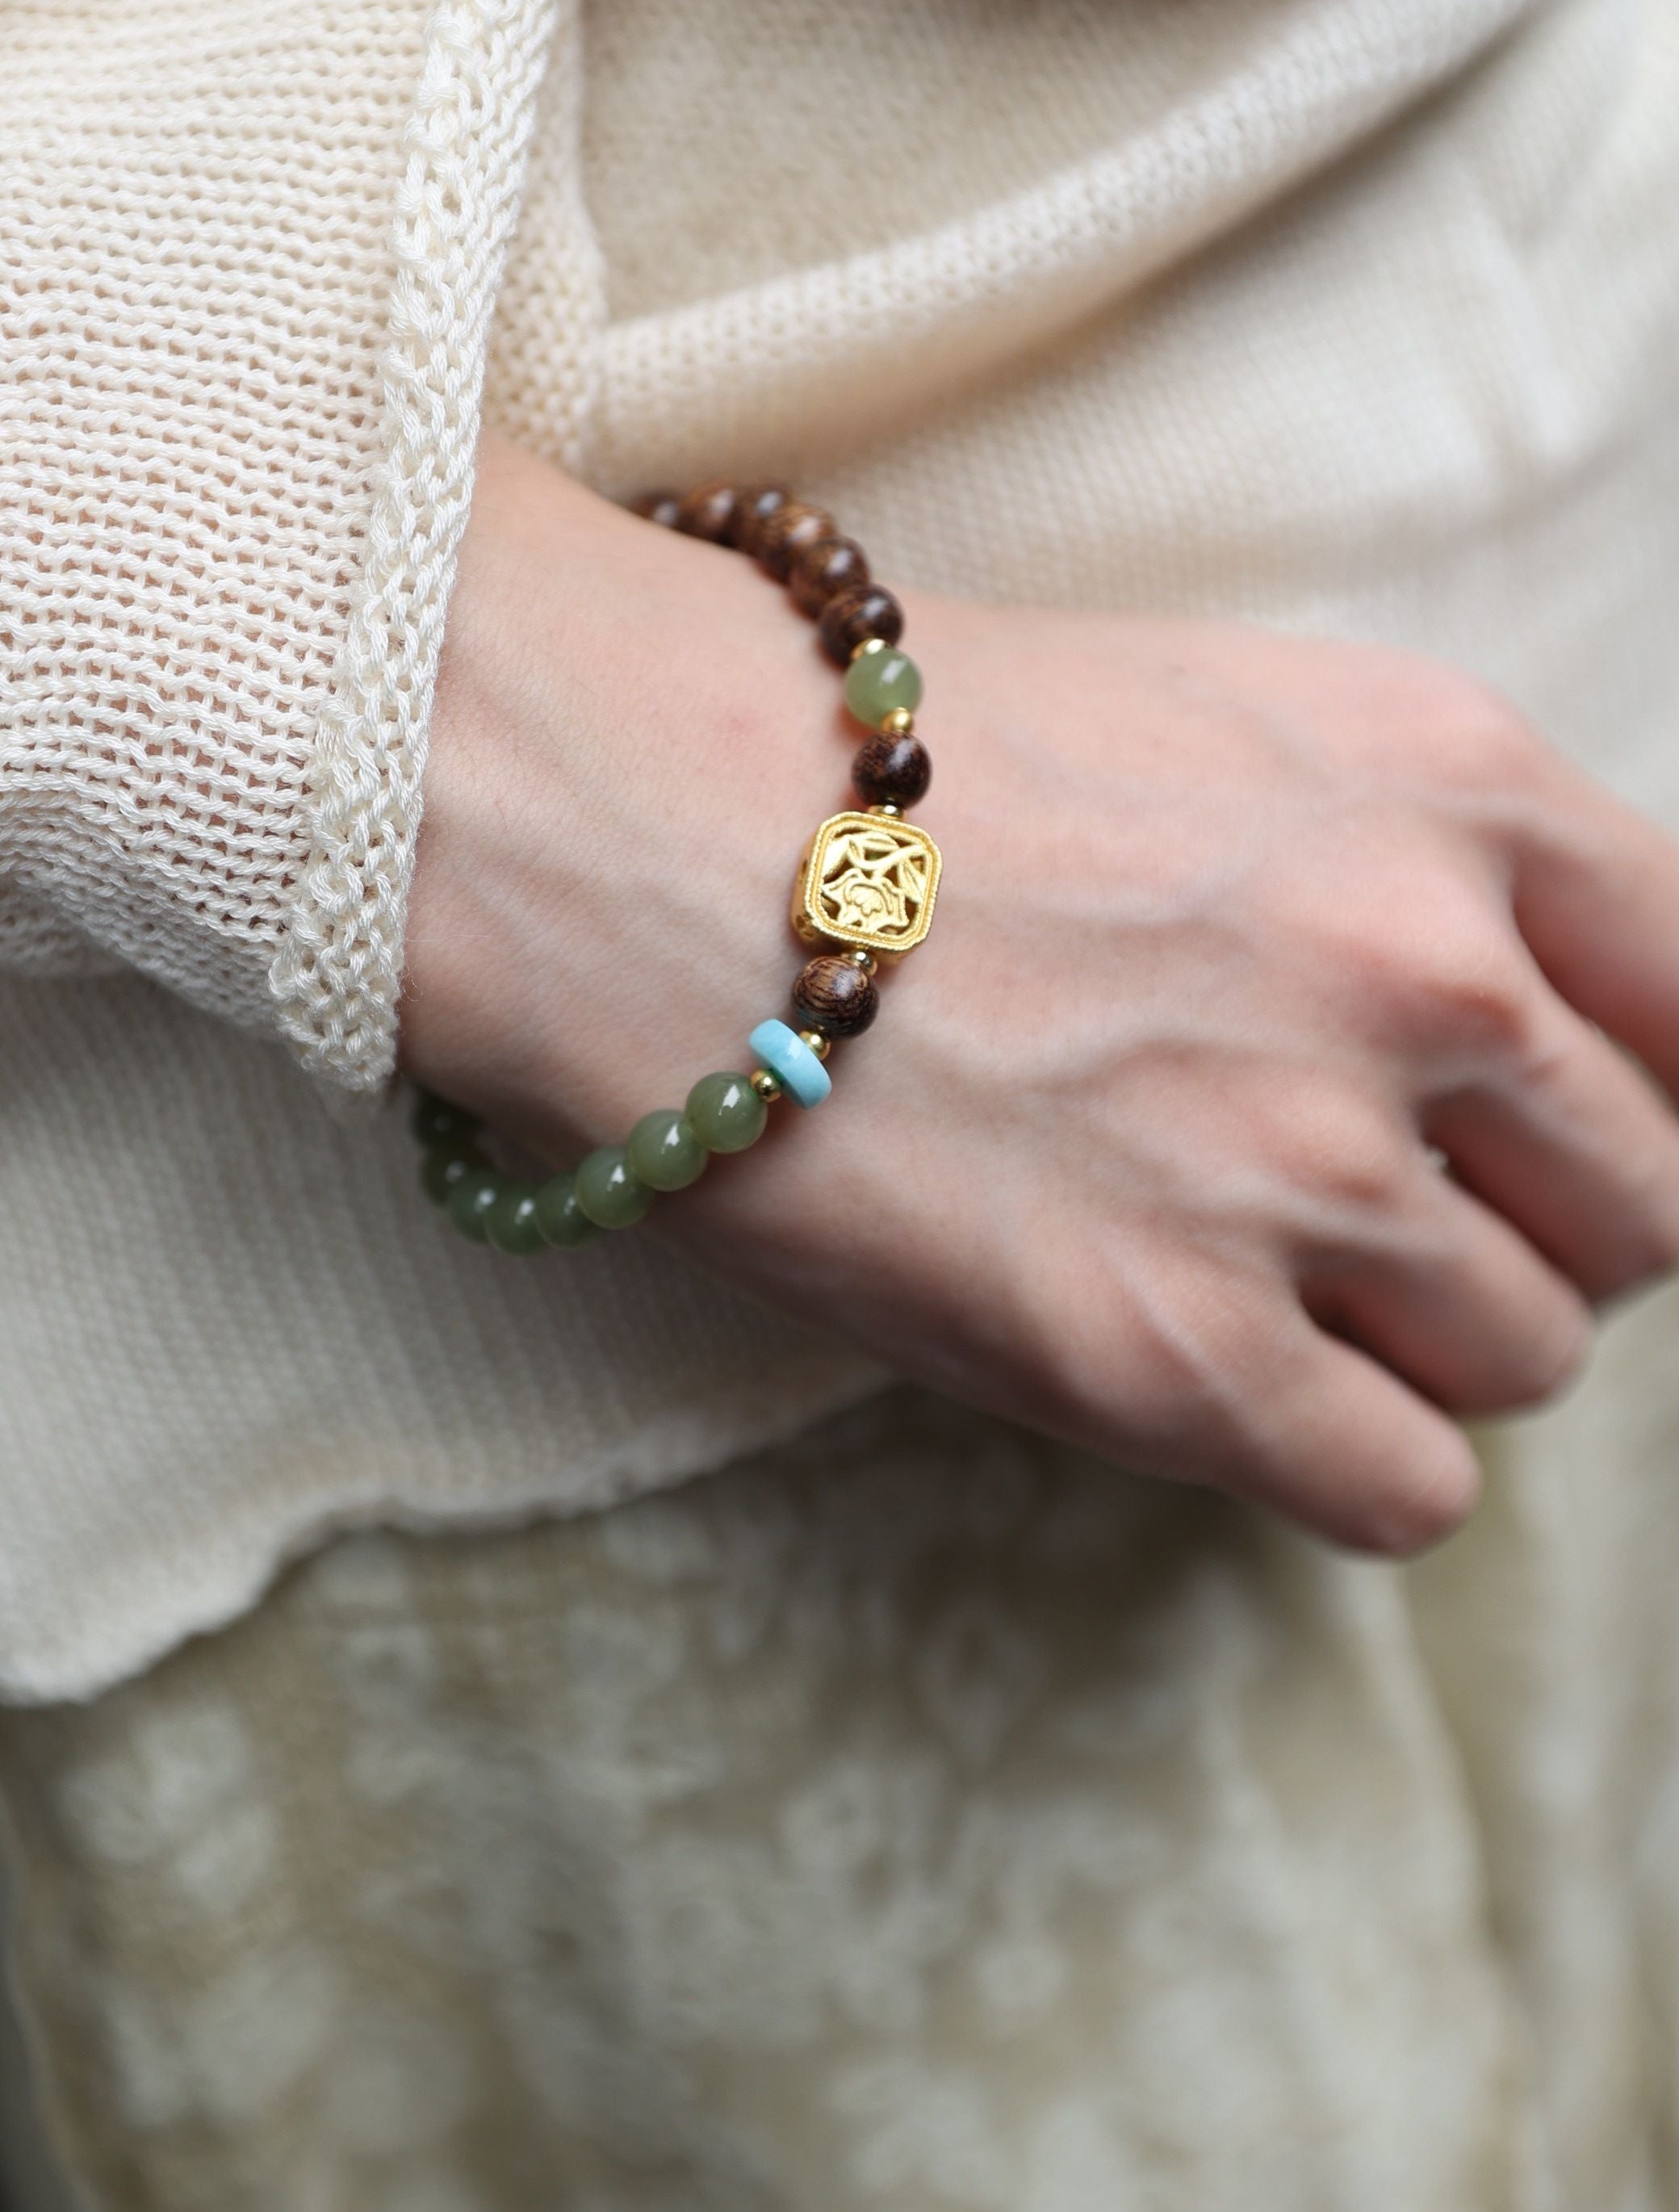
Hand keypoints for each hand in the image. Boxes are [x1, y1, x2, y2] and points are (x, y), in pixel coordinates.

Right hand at [403, 442, 1678, 1553]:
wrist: (633, 830)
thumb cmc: (892, 765)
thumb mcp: (1221, 721)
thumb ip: (1421, 857)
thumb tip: (1543, 1035)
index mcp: (1452, 784)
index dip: (1655, 1086)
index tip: (1577, 1133)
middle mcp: (1423, 974)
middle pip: (1651, 1203)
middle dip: (1542, 1224)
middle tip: (1390, 1211)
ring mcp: (1303, 1171)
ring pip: (1533, 1355)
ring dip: (1427, 1340)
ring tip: (1261, 1279)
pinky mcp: (1170, 1354)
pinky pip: (1411, 1490)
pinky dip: (1351, 1454)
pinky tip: (1234, 1381)